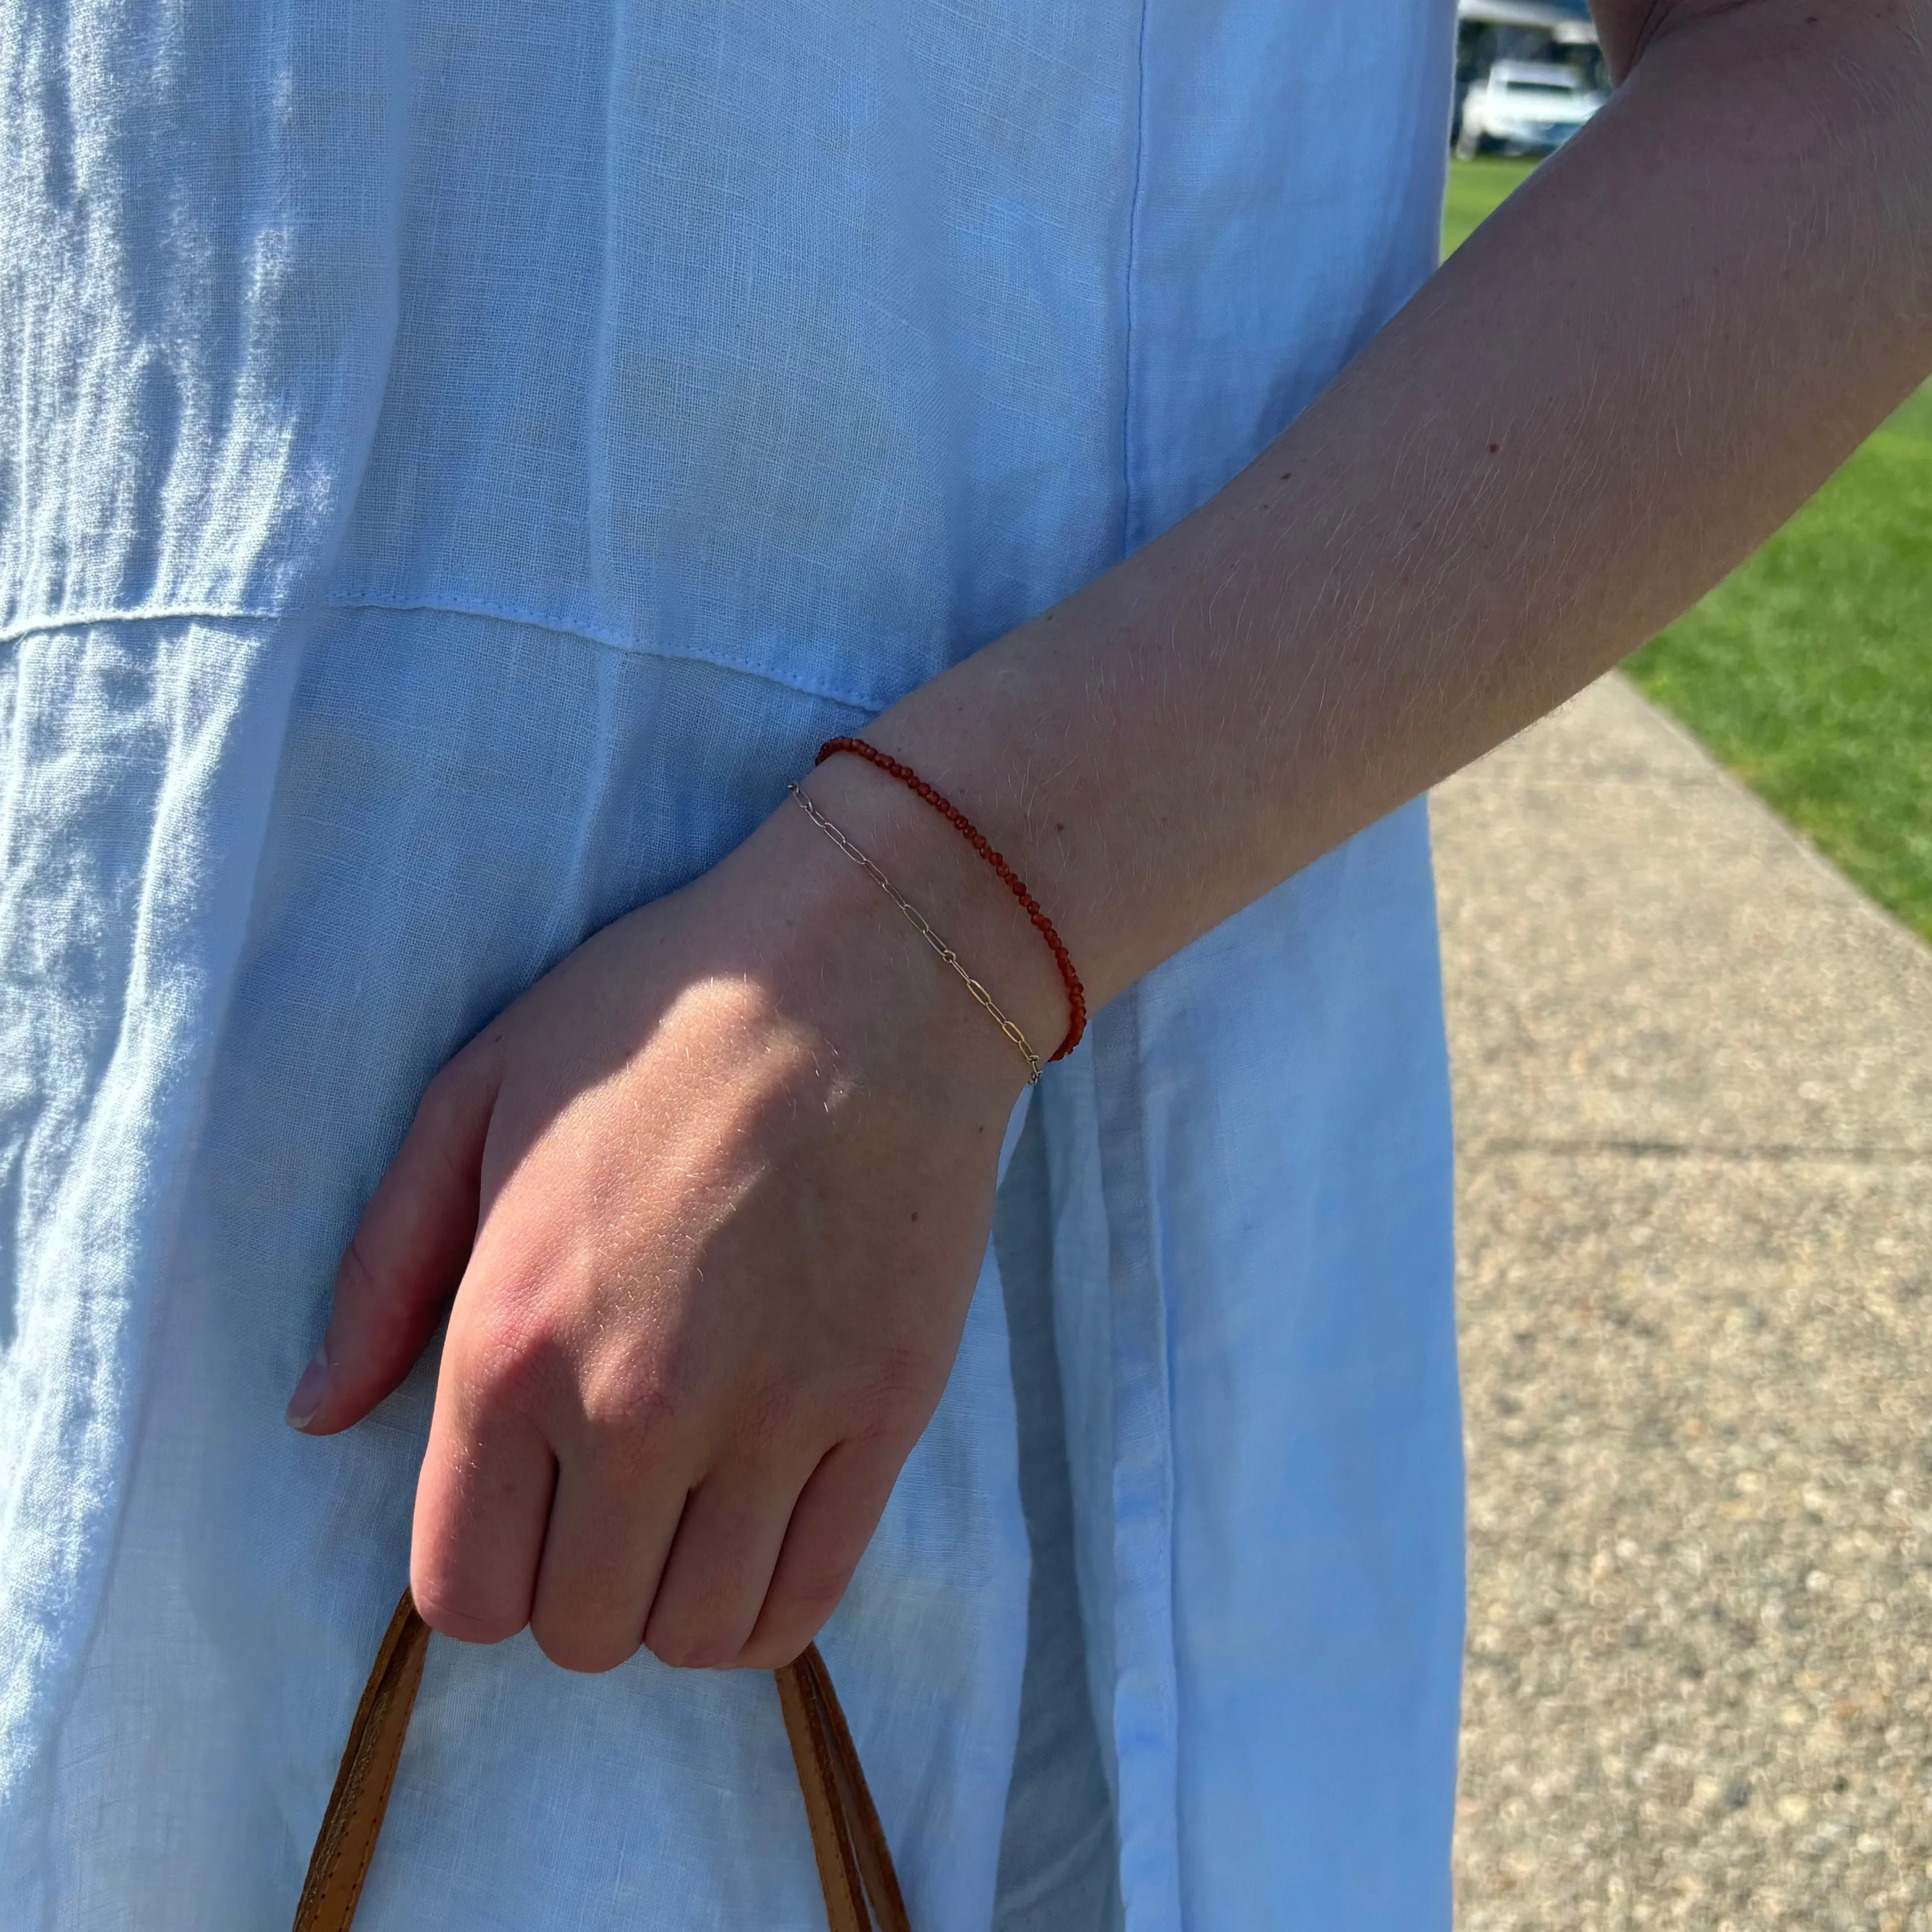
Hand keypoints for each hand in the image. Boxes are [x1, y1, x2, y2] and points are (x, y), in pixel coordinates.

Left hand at [285, 783, 1035, 1671]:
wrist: (867, 970)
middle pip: (579, 1630)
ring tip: (687, 1515)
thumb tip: (317, 1416)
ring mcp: (771, 1423)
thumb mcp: (476, 1101)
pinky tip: (762, 1532)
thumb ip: (384, 1273)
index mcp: (508, 1342)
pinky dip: (771, 1603)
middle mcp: (634, 1410)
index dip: (477, 1571)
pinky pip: (809, 1599)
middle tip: (605, 1496)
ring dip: (674, 1601)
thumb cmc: (657, 1018)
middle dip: (575, 1585)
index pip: (460, 1588)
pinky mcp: (883, 1416)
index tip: (514, 1511)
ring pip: (694, 1638)